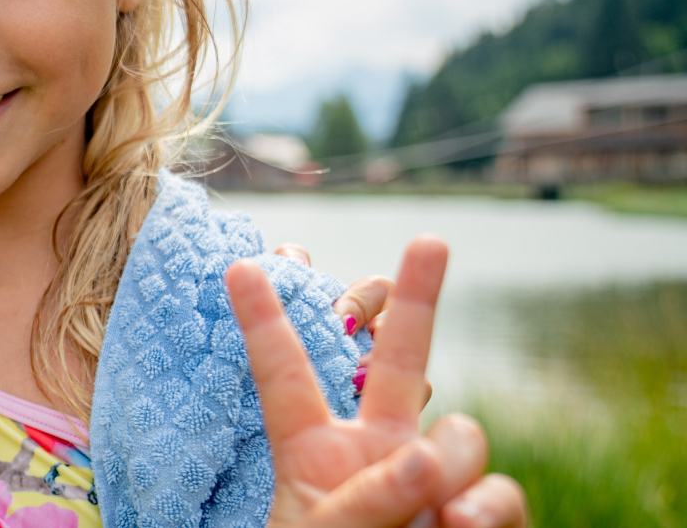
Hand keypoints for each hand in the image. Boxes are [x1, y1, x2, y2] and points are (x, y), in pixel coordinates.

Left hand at [228, 236, 527, 527]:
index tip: (239, 264)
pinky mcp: (478, 509)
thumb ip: (367, 496)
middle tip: (430, 240)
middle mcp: (375, 453)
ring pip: (462, 435)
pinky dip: (487, 509)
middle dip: (416, 300)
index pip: (285, 375)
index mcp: (312, 452)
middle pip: (397, 361)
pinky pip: (501, 489)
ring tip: (427, 517)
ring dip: (447, 468)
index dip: (265, 321)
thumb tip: (425, 455)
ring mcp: (434, 479)